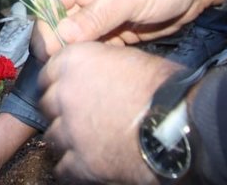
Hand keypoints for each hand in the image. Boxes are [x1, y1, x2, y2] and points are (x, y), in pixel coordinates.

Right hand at [35, 0, 226, 57]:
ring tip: (82, 71)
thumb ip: (93, 18)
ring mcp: (99, 13)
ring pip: (76, 37)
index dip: (44, 26)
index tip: (49, 52)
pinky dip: (97, 57)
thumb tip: (61, 36)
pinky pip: (97, 46)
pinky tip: (100, 69)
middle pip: (58, 22)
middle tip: (64, 67)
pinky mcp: (114, 29)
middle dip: (59, 44)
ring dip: (79, 53)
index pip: (48, 1)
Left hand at [41, 43, 181, 183]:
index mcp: (73, 62)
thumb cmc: (163, 87)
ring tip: (86, 140)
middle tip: (80, 115)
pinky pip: (63, 167)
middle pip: (47, 104)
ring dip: (66, 138)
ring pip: (52, 135)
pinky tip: (87, 162)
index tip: (69, 89)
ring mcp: (70, 129)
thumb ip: (100, 63)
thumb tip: (98, 71)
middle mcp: (64, 93)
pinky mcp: (81, 162)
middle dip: (61, 110)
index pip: (48, 73)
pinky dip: (73, 166)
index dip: (61, 82)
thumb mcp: (127, 58)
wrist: (179, 123)